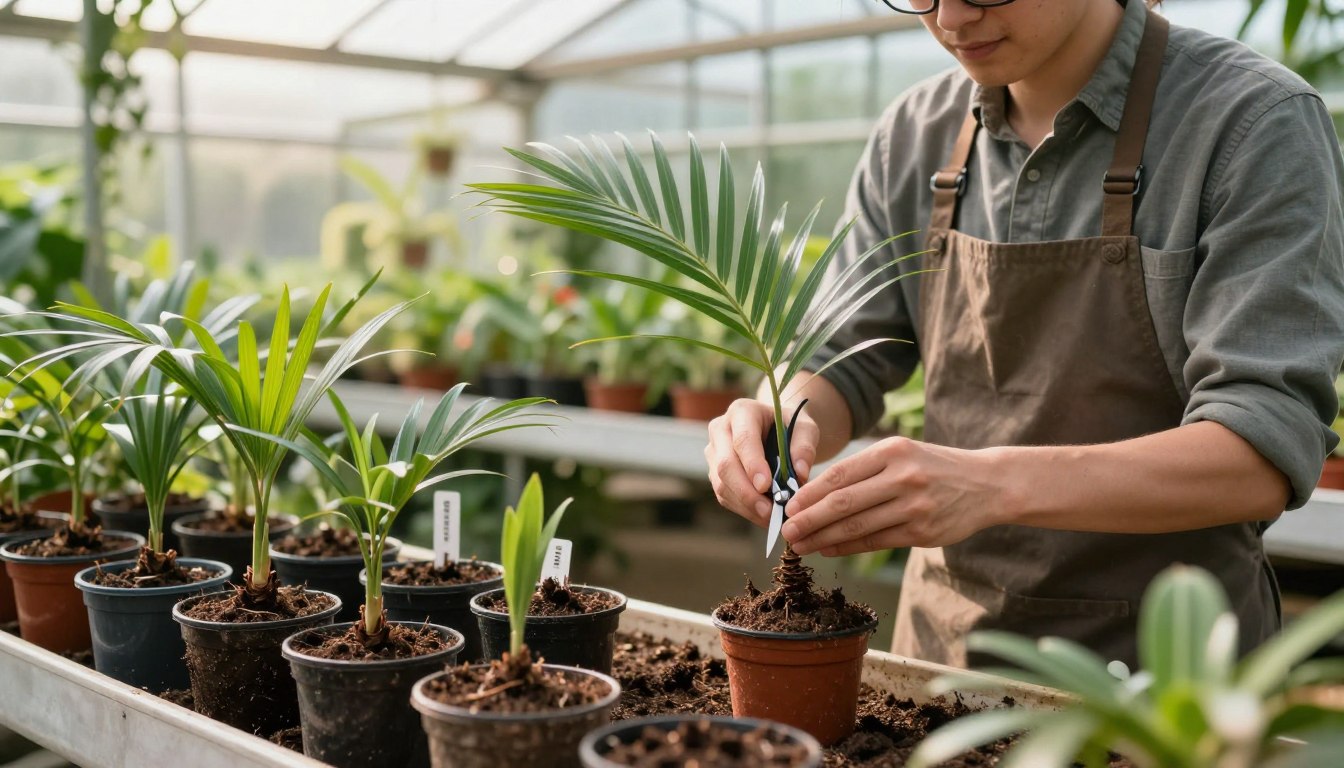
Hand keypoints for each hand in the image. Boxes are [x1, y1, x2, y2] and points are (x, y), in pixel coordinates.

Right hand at [706, 399, 819, 527]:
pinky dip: (743, 509)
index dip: (752, 464)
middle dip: (747, 492)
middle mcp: (721, 429)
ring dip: (745, 504)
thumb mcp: (805, 428)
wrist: (776, 428)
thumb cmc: (790, 426)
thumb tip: (800, 474)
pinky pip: (724, 495)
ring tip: (770, 517)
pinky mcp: (714, 472)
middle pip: (726, 465)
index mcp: (742, 411)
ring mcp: (714, 452)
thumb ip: (805, 446)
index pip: (743, 439)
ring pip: (721, 484)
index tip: (765, 486)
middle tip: (769, 511)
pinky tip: (762, 515)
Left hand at [781, 437, 1006, 554]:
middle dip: (809, 519)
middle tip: (786, 530)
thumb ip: (865, 469)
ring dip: (823, 538)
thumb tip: (815, 492)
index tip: (788, 505)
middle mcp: (903, 476)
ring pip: (858, 526)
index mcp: (892, 451)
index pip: (841, 474)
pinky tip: (828, 549)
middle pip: (844, 502)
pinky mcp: (922, 532)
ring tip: (800, 544)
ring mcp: (914, 506)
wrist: (987, 484)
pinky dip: (848, 547)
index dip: (810, 493)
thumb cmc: (934, 467)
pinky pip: (876, 541)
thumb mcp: (902, 453)